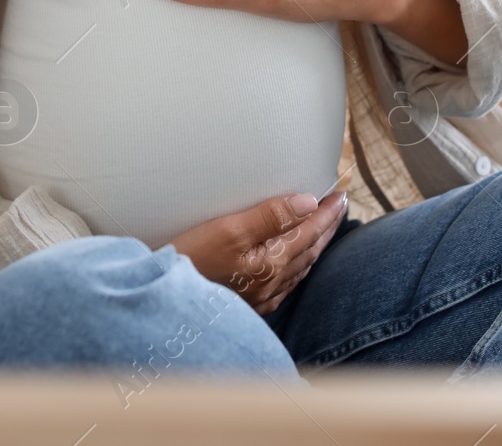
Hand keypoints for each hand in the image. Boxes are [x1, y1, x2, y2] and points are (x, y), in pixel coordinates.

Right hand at [164, 190, 347, 313]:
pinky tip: (292, 265)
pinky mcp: (247, 305)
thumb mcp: (228, 230)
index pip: (308, 232)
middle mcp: (271, 284)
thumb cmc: (190, 260)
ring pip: (298, 269)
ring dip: (313, 246)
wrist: (161, 298)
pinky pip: (284, 285)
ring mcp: (260, 298)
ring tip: (322, 230)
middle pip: (308, 251)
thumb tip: (308, 203)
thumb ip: (270, 216)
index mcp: (271, 263)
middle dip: (325, 228)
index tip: (339, 196)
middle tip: (338, 207)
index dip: (326, 213)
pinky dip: (296, 268)